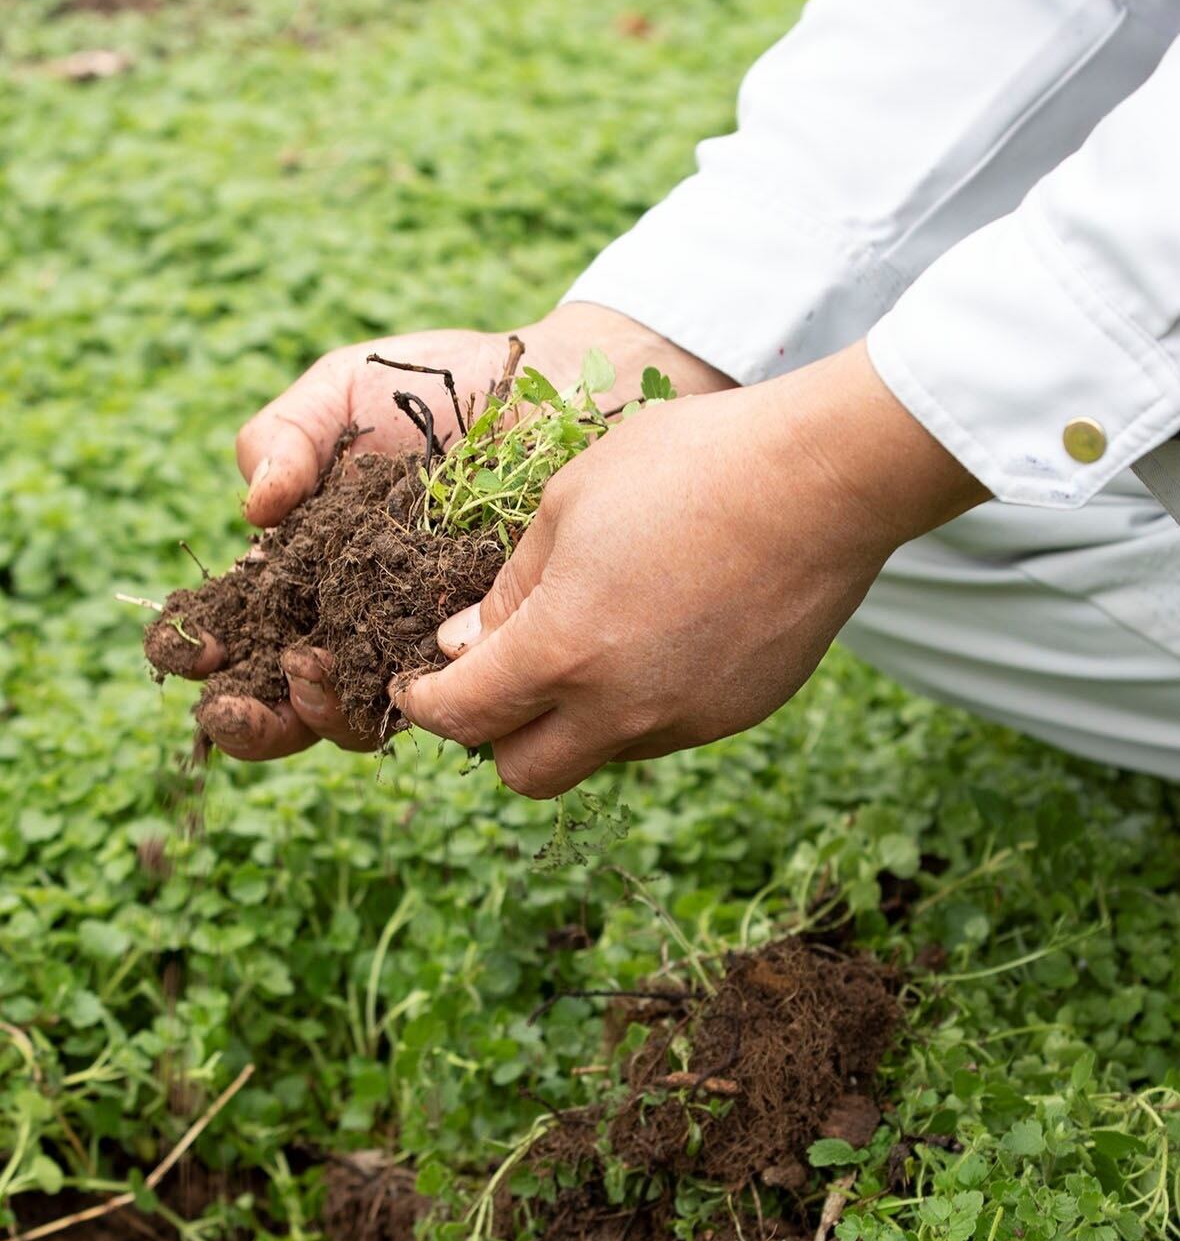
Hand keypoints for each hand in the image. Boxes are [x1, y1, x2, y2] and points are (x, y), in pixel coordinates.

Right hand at [191, 303, 734, 758]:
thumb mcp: (342, 389)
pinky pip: (441, 700)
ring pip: (354, 719)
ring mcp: (413, 643)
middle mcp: (349, 620)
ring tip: (310, 671)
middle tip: (232, 707)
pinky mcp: (481, 654)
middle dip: (247, 720)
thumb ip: (283, 434)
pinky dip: (405, 701)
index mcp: (301, 568)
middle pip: (284, 699)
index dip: (200, 650)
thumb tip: (254, 511)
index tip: (187, 648)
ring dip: (317, 714)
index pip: (237, 630)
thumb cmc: (439, 384)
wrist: (551, 387)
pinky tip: (390, 676)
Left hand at [393, 343, 988, 796]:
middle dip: (494, 736)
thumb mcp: (567, 506)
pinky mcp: (736, 714)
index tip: (418, 682)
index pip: (462, 718)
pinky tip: (659, 633)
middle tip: (497, 676)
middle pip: (523, 773)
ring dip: (571, 719)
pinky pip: (662, 730)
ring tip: (593, 637)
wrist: (821, 478)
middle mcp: (620, 710)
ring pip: (596, 753)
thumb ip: (507, 592)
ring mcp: (685, 721)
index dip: (424, 704)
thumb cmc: (683, 468)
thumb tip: (460, 648)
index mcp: (561, 653)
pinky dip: (637, 702)